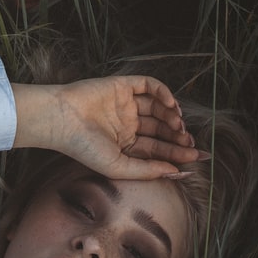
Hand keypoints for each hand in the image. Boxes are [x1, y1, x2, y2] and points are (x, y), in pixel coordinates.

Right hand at [12, 76, 200, 179]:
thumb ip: (147, 170)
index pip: (157, 148)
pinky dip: (163, 92)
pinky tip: (171, 105)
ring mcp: (124, 104)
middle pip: (161, 128)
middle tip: (190, 142)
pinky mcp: (121, 85)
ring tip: (178, 126)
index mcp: (124, 144)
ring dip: (171, 116)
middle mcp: (126, 123)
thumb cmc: (83, 147)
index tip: (197, 157)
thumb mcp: (118, 166)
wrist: (61, 120)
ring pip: (158, 107)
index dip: (177, 153)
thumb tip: (176, 172)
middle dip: (177, 136)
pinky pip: (149, 85)